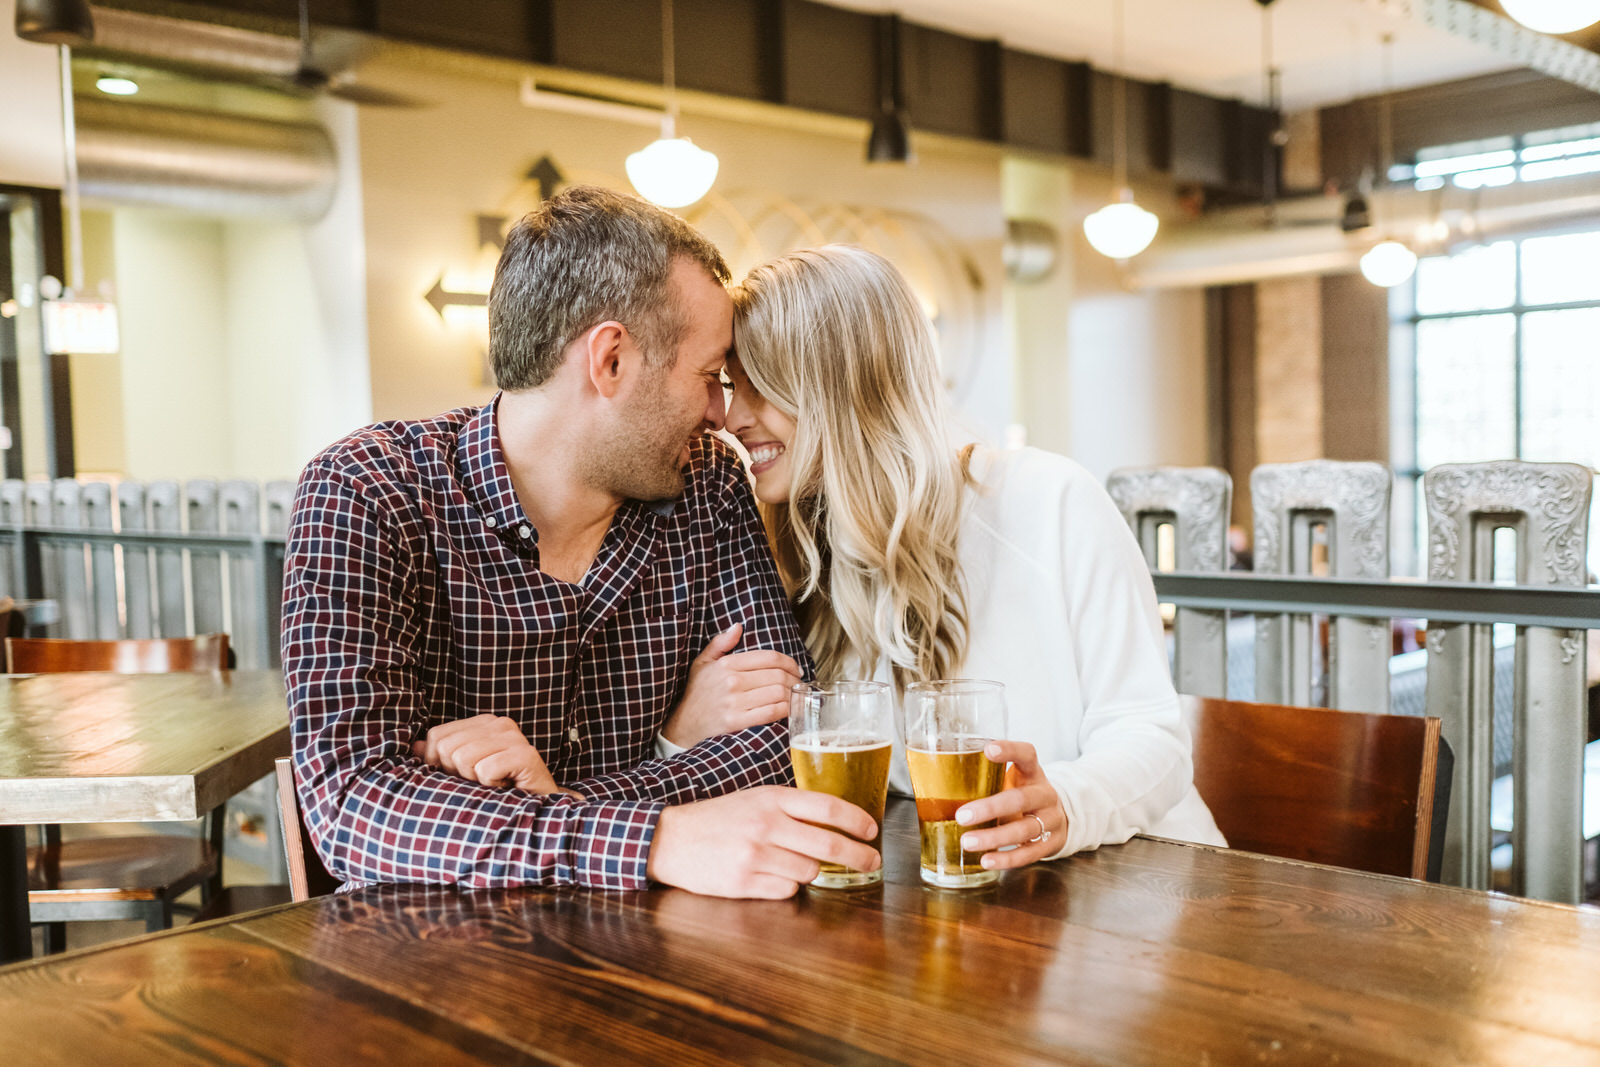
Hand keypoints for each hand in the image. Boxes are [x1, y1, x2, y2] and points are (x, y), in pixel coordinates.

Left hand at [412, 715, 559, 793]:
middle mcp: (500, 723)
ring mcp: (514, 737)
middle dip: (457, 774)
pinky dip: (491, 788)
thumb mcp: (464, 774)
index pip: (437, 736)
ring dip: (475, 783)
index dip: (440, 764)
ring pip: (464, 759)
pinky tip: (506, 790)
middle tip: (481, 785)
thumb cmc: (499, 793)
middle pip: (447, 747)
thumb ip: (440, 758)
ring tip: (495, 787)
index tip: (464, 778)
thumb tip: (414, 746)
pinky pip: (485, 770)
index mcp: (483, 723)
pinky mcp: (526, 755)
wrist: (539, 813)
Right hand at [646, 785, 880, 898]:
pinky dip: (788, 887)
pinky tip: (773, 876)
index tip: (872, 831)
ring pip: (810, 871)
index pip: (828, 808)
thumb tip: (836, 822)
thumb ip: (790, 807)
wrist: (671, 839)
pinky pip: (787, 891)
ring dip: (811, 871)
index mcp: (771, 798)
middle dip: (858, 856)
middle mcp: (766, 825)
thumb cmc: (717, 818)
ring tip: (793, 863)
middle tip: (871, 862)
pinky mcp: (744, 882)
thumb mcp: (754, 799)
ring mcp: (755, 855)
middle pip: (829, 845)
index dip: (857, 821)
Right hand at [662, 624, 801, 747]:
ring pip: (778, 693)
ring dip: (793, 695)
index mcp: (727, 664)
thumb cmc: (697, 694)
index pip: (769, 657)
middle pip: (778, 675)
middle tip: (799, 684)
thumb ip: (720, 643)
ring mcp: (735, 702)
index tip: (795, 669)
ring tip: (795, 696)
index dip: (789, 662)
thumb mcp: (702, 663)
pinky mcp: (737, 722)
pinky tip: (789, 710)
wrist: (684, 725)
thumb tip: (738, 626)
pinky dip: (786, 710)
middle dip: (795, 680)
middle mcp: (732, 681)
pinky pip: (771, 712)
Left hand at [951, 741, 1067, 870]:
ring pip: (1024, 829)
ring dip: (994, 838)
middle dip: (990, 808)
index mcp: (1033, 773)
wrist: (1060, 818)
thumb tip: (937, 783)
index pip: (1026, 754)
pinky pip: (1029, 853)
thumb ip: (986, 780)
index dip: (1010, 750)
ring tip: (967, 842)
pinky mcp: (1051, 843)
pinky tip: (987, 860)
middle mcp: (1045, 794)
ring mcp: (1051, 820)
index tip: (988, 748)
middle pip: (1020, 799)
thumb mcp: (1011, 781)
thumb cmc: (1023, 795)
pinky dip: (1007, 859)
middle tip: (962, 816)